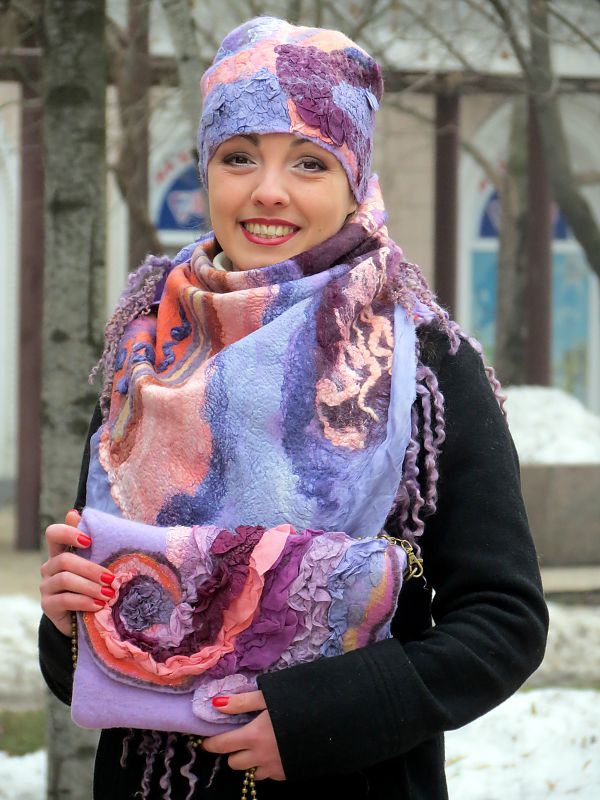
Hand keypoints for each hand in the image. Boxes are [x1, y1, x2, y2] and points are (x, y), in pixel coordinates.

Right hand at [40, 509, 114, 635]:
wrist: (86, 616)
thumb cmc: (94, 584)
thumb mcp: (96, 563)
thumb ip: (91, 542)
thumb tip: (74, 512)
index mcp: (60, 552)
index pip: (53, 533)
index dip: (68, 533)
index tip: (89, 541)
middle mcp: (49, 567)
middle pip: (64, 559)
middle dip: (90, 569)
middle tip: (111, 578)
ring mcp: (46, 586)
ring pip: (65, 580)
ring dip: (90, 587)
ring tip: (109, 594)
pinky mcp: (47, 605)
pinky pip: (65, 600)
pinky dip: (84, 601)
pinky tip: (98, 605)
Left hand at [202, 691, 285, 780]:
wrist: (325, 724)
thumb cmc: (294, 705)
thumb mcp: (266, 697)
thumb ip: (241, 702)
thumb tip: (216, 704)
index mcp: (253, 736)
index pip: (222, 745)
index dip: (210, 744)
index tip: (205, 742)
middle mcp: (260, 756)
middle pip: (234, 763)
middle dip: (232, 752)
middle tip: (238, 740)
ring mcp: (273, 768)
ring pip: (251, 772)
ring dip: (249, 762)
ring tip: (256, 747)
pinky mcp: (285, 774)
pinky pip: (268, 775)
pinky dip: (266, 766)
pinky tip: (273, 753)